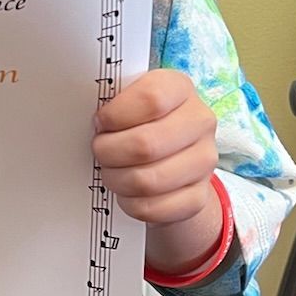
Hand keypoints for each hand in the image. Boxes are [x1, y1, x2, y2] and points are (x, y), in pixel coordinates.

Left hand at [93, 70, 221, 264]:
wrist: (172, 158)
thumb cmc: (139, 123)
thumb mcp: (128, 101)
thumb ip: (112, 102)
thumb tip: (91, 121)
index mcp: (179, 88)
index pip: (151, 99)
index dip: (116, 115)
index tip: (101, 122)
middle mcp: (200, 122)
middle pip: (145, 145)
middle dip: (109, 152)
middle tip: (100, 150)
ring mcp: (204, 161)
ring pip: (147, 181)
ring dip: (116, 179)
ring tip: (111, 171)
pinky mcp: (198, 197)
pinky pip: (153, 208)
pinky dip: (130, 204)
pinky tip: (127, 192)